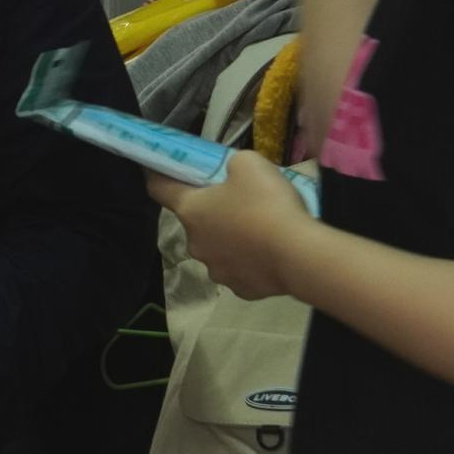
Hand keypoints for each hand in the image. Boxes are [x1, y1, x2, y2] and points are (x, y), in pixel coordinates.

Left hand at [144, 153, 316, 300]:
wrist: (298, 254)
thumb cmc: (266, 203)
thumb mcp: (248, 163)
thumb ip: (231, 165)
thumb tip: (231, 176)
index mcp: (190, 210)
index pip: (159, 189)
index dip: (156, 175)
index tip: (155, 168)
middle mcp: (195, 244)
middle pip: (196, 221)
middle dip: (211, 210)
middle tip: (238, 200)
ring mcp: (217, 270)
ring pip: (218, 248)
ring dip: (230, 238)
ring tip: (259, 229)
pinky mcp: (241, 289)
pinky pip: (240, 269)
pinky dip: (250, 260)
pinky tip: (269, 252)